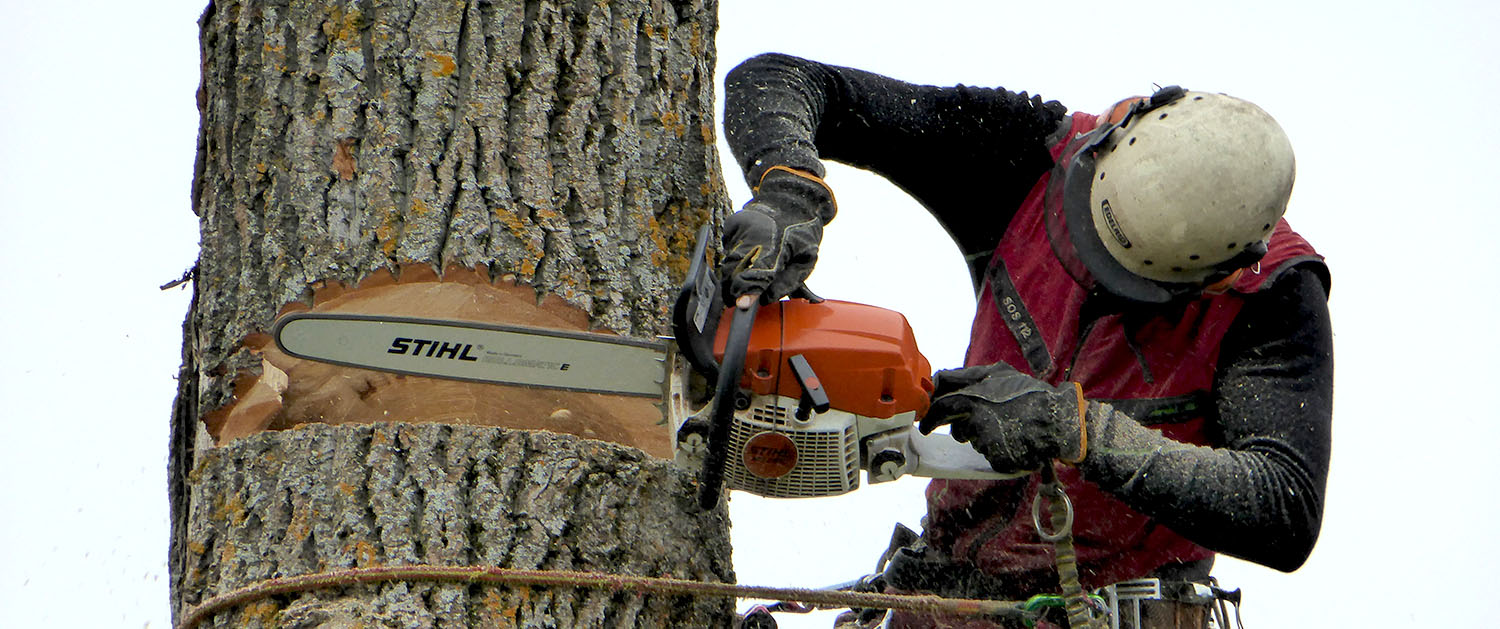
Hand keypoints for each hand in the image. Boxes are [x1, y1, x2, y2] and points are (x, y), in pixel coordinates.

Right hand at [720, 166, 836, 303]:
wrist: (792, 197)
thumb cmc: (802, 232)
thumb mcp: (805, 261)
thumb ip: (787, 283)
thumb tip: (765, 299)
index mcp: (778, 244)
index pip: (758, 273)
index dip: (748, 292)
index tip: (742, 305)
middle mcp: (754, 233)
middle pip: (735, 269)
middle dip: (735, 289)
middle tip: (738, 301)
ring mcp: (741, 227)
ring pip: (728, 261)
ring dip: (734, 274)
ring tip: (748, 275)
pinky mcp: (732, 224)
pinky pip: (728, 249)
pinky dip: (735, 257)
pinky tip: (749, 253)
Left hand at [919, 363, 1086, 471]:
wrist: (1059, 422)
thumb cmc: (1034, 398)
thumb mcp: (1004, 375)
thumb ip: (973, 377)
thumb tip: (943, 379)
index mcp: (979, 382)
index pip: (942, 386)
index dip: (932, 396)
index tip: (926, 405)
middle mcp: (976, 403)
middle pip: (943, 411)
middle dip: (934, 419)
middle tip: (927, 427)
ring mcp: (981, 428)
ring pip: (962, 432)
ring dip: (969, 433)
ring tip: (994, 428)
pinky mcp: (989, 449)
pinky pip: (979, 448)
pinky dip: (987, 446)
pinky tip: (1004, 440)